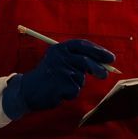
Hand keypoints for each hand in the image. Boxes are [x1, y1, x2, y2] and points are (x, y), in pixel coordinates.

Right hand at [0, 39, 115, 119]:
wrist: (27, 90)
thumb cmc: (48, 76)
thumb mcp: (60, 61)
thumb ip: (78, 60)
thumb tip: (104, 65)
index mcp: (59, 48)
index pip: (82, 45)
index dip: (98, 51)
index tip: (110, 58)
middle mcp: (59, 57)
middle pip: (85, 61)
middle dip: (98, 68)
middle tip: (105, 75)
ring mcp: (60, 71)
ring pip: (80, 78)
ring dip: (76, 84)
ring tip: (62, 84)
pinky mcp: (60, 85)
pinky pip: (75, 90)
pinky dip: (70, 93)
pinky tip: (59, 92)